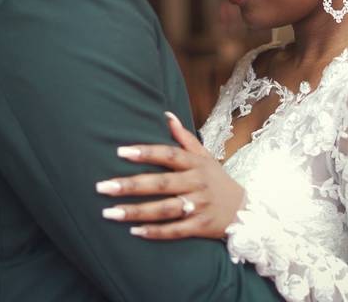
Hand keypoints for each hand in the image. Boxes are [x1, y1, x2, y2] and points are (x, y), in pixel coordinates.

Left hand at [96, 111, 244, 239]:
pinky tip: (133, 231)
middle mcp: (197, 183)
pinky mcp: (200, 226)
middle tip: (102, 186)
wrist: (245, 211)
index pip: (169, 155)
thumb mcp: (205, 157)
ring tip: (109, 212)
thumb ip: (184, 138)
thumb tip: (166, 115)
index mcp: (196, 164)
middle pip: (161, 183)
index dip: (146, 152)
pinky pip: (175, 230)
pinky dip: (155, 232)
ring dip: (136, 211)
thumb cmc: (217, 181)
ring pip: (164, 209)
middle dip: (130, 185)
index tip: (121, 152)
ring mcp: (199, 206)